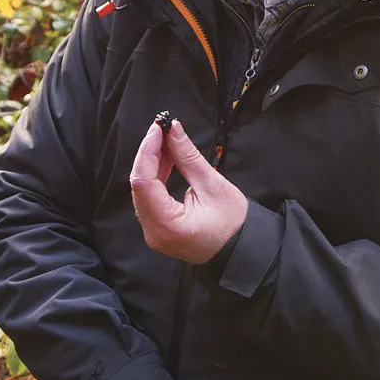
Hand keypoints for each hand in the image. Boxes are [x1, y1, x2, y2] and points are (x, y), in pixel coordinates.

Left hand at [129, 117, 248, 264]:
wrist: (240, 251)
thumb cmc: (233, 225)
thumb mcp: (213, 186)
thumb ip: (188, 157)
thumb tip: (173, 130)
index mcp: (167, 226)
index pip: (144, 182)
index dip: (148, 151)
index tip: (158, 129)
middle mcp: (154, 232)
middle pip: (140, 186)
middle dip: (150, 154)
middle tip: (162, 130)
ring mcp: (154, 232)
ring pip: (143, 190)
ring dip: (153, 163)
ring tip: (167, 140)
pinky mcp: (158, 228)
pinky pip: (150, 198)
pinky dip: (157, 176)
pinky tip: (167, 158)